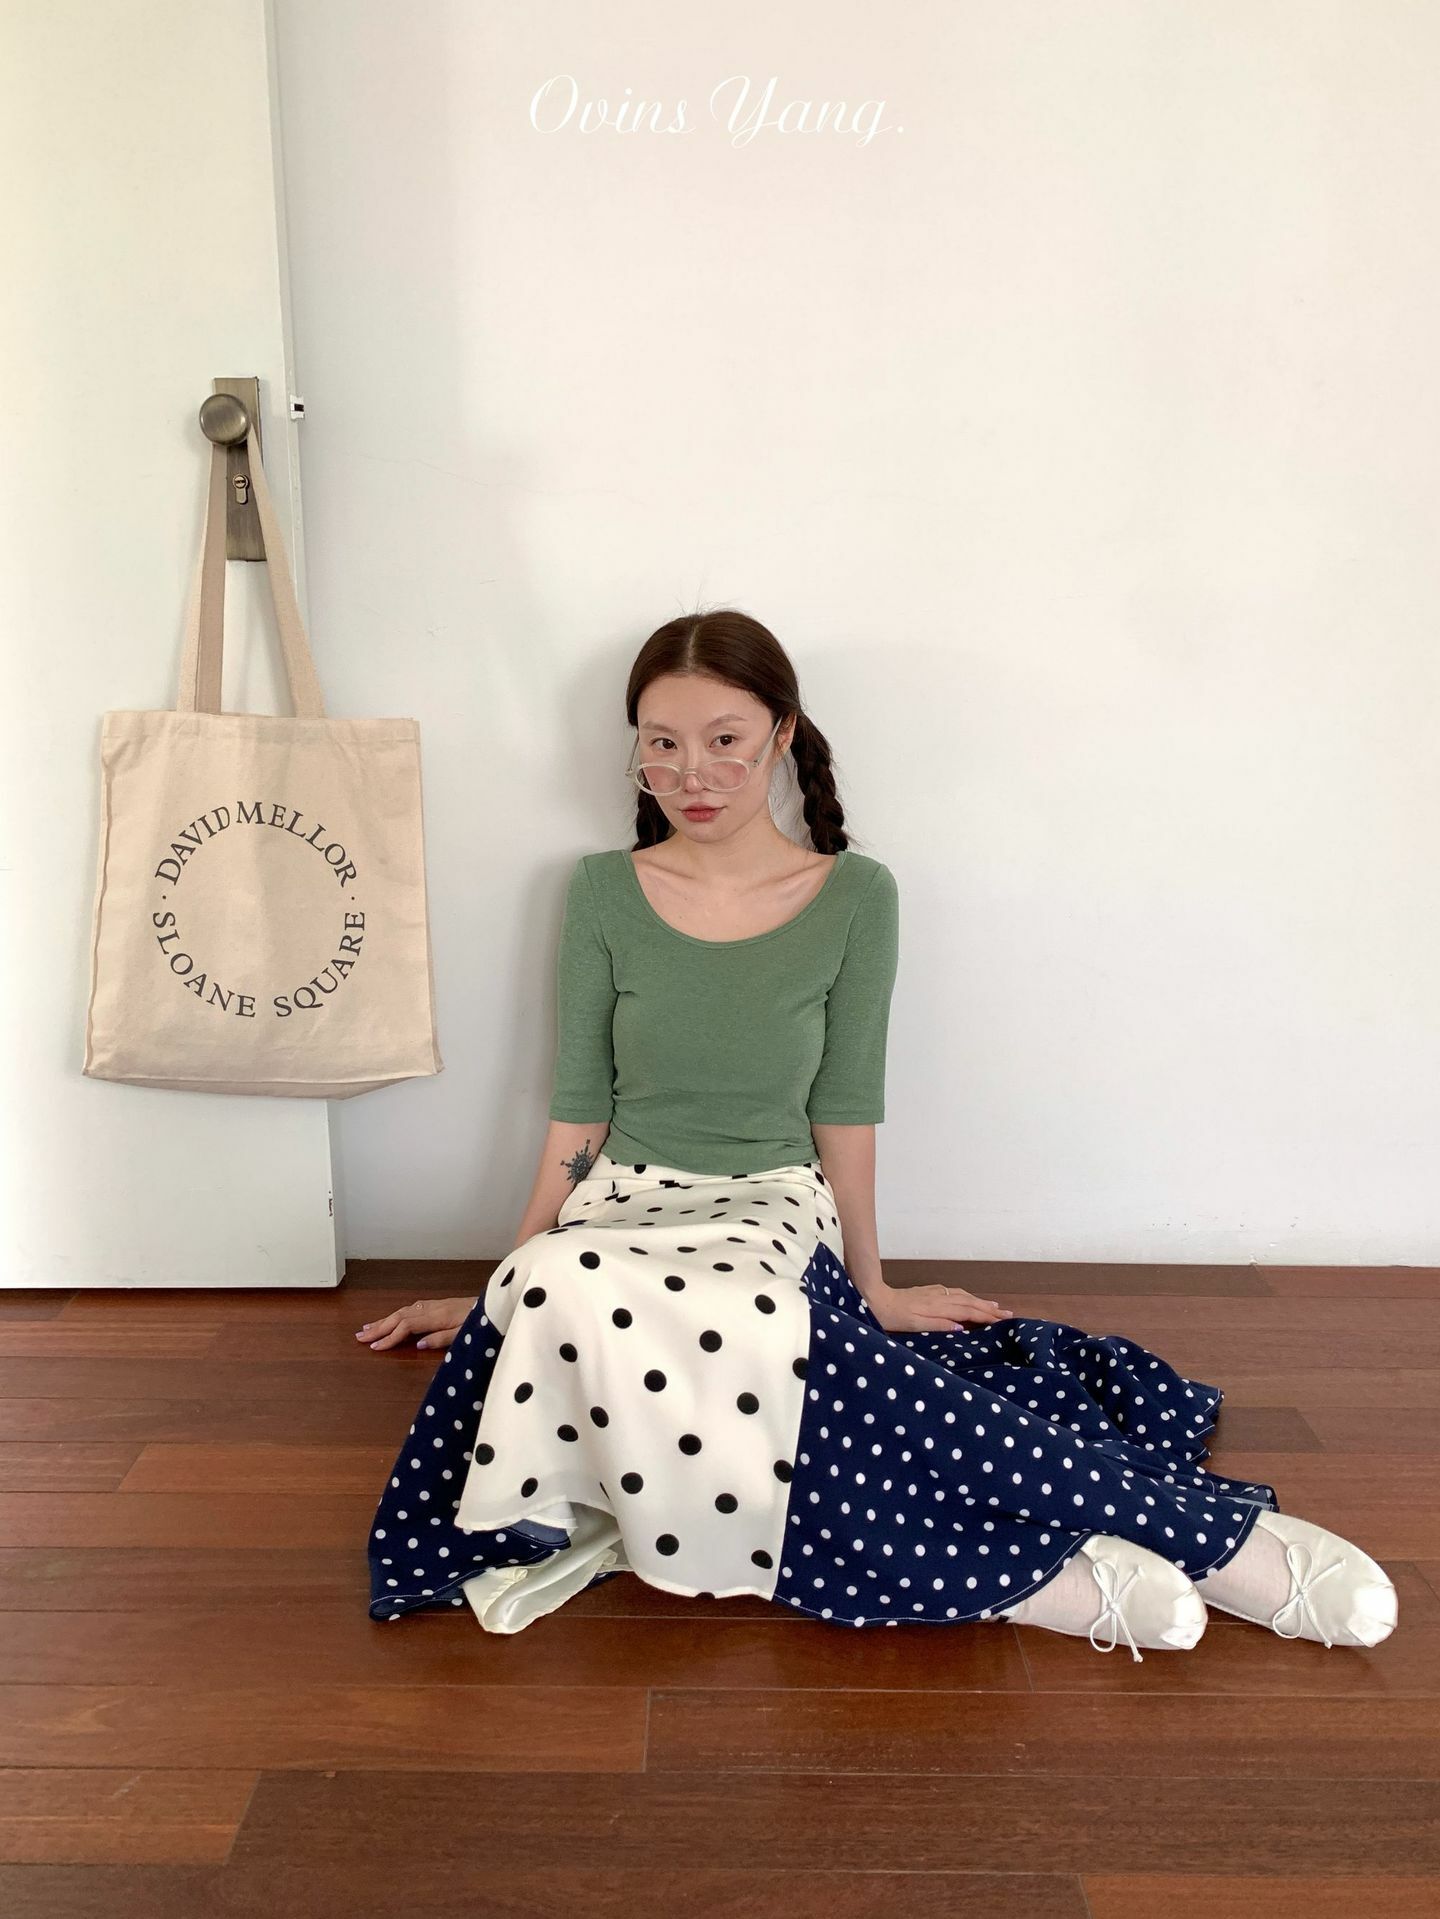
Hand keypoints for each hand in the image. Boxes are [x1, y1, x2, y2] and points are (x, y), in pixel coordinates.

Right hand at [354, 1295, 478, 1352]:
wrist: (498, 1303)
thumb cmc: (485, 1322)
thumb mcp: (466, 1335)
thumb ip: (442, 1339)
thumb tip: (418, 1344)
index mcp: (439, 1316)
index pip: (407, 1326)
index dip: (390, 1337)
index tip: (375, 1348)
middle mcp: (433, 1308)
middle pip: (400, 1316)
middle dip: (379, 1327)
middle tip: (360, 1337)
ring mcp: (435, 1305)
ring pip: (404, 1311)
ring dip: (385, 1320)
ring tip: (368, 1328)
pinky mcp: (439, 1305)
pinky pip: (412, 1309)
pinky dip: (398, 1314)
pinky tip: (392, 1318)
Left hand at [863, 1282, 1009, 1334]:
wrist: (875, 1297)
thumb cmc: (892, 1316)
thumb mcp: (914, 1325)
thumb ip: (938, 1326)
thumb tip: (961, 1328)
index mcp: (938, 1308)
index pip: (968, 1312)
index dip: (986, 1316)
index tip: (1002, 1321)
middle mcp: (940, 1298)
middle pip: (970, 1302)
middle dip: (989, 1308)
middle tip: (1008, 1314)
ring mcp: (935, 1293)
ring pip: (964, 1296)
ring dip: (981, 1301)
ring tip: (995, 1307)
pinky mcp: (928, 1291)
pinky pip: (955, 1293)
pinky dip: (967, 1297)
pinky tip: (969, 1299)